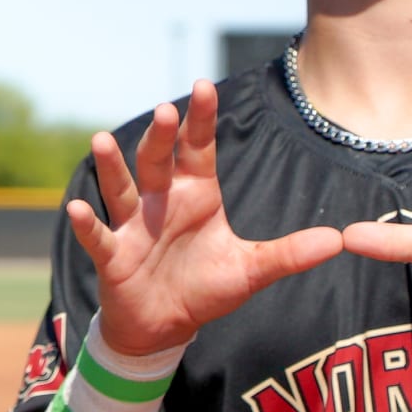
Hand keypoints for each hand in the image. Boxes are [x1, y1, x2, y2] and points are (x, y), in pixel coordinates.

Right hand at [71, 81, 342, 357]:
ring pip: (120, 190)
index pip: (198, 150)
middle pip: (158, 161)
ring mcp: (133, 226)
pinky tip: (74, 207)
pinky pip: (99, 237)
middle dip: (161, 136)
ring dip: (111, 166)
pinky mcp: (114, 256)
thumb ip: (289, 254)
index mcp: (195, 196)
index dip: (200, 120)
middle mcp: (160, 202)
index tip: (205, 86)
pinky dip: (86, 224)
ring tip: (101, 140)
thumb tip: (338, 240)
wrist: (167, 326)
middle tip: (167, 111)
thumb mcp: (251, 271)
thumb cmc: (204, 288)